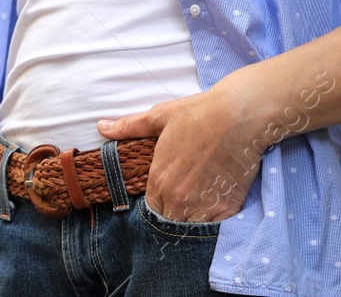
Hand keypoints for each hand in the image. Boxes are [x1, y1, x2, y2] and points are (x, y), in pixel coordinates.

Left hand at [97, 84, 267, 222]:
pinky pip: (217, 226)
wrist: (239, 115)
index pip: (151, 208)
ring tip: (201, 201)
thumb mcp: (159, 117)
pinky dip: (216, 221)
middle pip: (170, 221)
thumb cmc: (198, 113)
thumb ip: (129, 127)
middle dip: (174, 213)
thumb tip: (101, 127)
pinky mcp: (228, 207)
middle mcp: (178, 198)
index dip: (158, 203)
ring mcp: (203, 205)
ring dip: (194, 219)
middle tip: (187, 197)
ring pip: (192, 227)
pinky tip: (218, 203)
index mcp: (159, 180)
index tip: (168, 194)